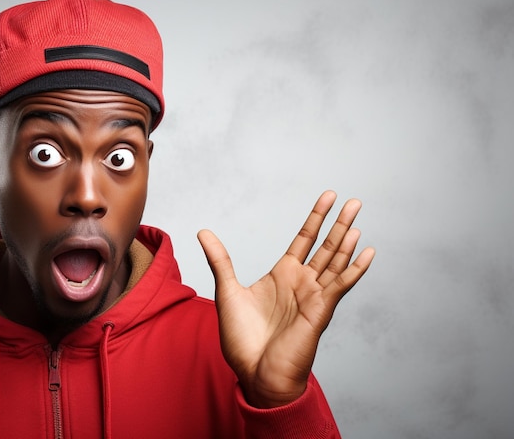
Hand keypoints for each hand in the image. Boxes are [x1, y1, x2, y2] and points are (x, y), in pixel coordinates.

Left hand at [197, 190, 374, 407]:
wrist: (254, 373)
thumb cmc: (242, 340)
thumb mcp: (228, 291)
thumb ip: (220, 259)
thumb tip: (203, 232)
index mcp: (283, 276)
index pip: (304, 239)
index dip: (316, 218)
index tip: (327, 197)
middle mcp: (302, 283)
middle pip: (325, 246)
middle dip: (338, 223)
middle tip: (354, 200)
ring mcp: (314, 296)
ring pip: (336, 261)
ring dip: (348, 239)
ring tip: (358, 215)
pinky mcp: (320, 311)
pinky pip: (341, 286)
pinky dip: (355, 269)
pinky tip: (368, 252)